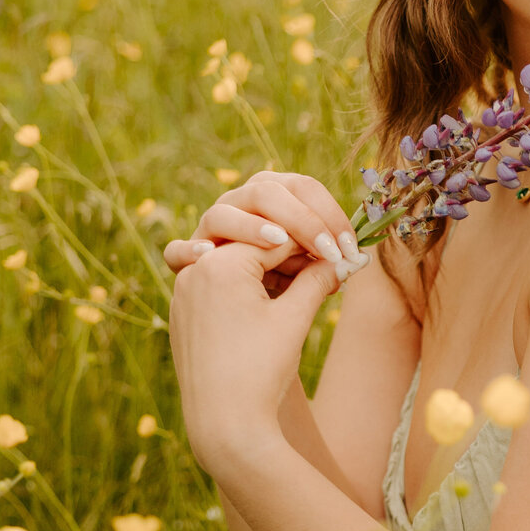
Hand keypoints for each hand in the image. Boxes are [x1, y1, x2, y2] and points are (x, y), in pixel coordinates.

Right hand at [164, 170, 370, 297]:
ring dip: (250, 225)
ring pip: (221, 213)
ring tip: (277, 242)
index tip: (349, 247)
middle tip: (328, 250)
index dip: (329, 212)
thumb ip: (322, 265)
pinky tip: (207, 255)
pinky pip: (176, 251)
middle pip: (265, 191)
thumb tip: (352, 260)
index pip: (302, 187)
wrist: (240, 343)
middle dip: (301, 218)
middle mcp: (238, 207)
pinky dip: (189, 250)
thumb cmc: (279, 300)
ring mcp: (207, 232)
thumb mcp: (305, 281)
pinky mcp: (184, 262)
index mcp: (272, 201)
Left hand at [169, 235, 344, 467]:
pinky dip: (249, 289)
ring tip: (309, 285)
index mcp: (220, 264)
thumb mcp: (295, 318)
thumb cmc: (261, 369)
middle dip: (295, 257)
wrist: (224, 425)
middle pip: (255, 248)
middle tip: (332, 267)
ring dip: (272, 272)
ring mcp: (184, 293)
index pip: (277, 238)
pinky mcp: (184, 314)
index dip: (315, 244)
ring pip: (237, 267)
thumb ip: (318, 279)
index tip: (342, 249)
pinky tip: (277, 301)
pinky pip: (220, 287)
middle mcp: (195, 271)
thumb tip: (343, 258)